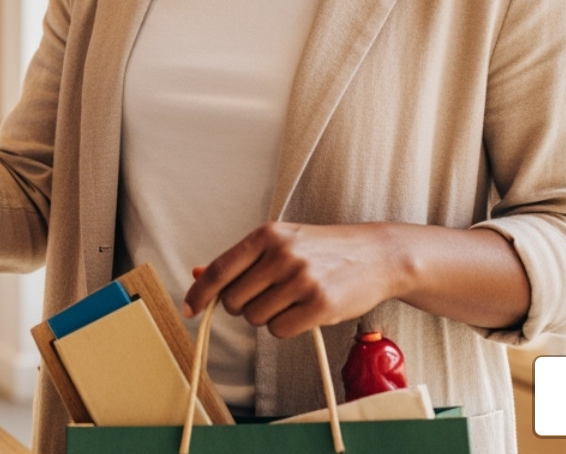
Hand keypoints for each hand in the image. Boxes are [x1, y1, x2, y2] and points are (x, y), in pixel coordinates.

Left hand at [182, 222, 403, 338]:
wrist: (376, 254)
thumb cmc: (323, 249)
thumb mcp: (281, 242)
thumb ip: (241, 260)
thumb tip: (198, 273)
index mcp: (267, 235)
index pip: (221, 269)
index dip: (200, 292)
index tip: (190, 309)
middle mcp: (282, 255)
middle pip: (235, 301)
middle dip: (245, 306)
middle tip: (268, 296)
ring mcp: (301, 280)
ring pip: (257, 319)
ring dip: (268, 317)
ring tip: (292, 300)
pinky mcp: (320, 305)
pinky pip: (280, 330)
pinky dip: (286, 327)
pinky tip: (304, 311)